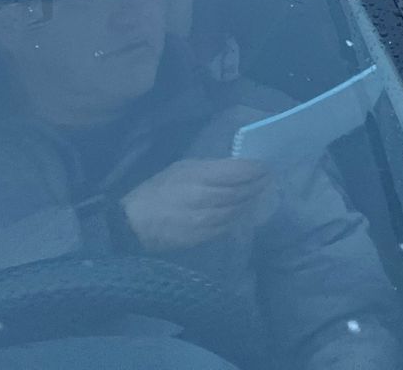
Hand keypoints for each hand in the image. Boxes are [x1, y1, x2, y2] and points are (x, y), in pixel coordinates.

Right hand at [120, 158, 272, 252]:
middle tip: (267, 179)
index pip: (238, 172)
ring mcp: (206, 220)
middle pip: (242, 192)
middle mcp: (206, 198)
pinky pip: (228, 226)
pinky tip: (244, 211)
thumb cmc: (157, 190)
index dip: (255, 169)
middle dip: (258, 185)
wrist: (135, 223)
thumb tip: (235, 168)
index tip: (265, 166)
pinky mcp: (203, 237)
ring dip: (251, 201)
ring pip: (238, 210)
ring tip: (259, 193)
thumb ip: (210, 169)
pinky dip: (239, 217)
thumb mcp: (182, 168)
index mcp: (199, 177)